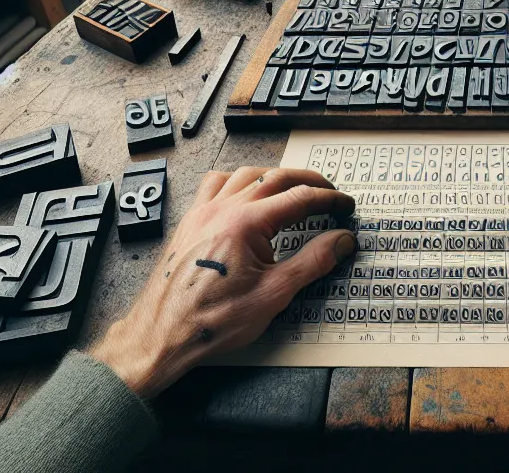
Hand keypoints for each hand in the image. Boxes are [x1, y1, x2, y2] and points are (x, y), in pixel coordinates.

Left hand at [89, 166, 355, 397]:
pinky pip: (215, 184)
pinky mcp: (190, 221)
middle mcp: (222, 208)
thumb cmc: (212, 320)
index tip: (346, 205)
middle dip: (308, 181)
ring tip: (293, 188)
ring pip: (245, 174)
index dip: (329, 199)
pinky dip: (237, 180)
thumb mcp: (274, 295)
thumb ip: (313, 262)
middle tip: (330, 192)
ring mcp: (202, 211)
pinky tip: (245, 193)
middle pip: (275, 177)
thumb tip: (342, 240)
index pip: (299, 198)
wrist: (162, 334)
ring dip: (274, 176)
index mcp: (245, 222)